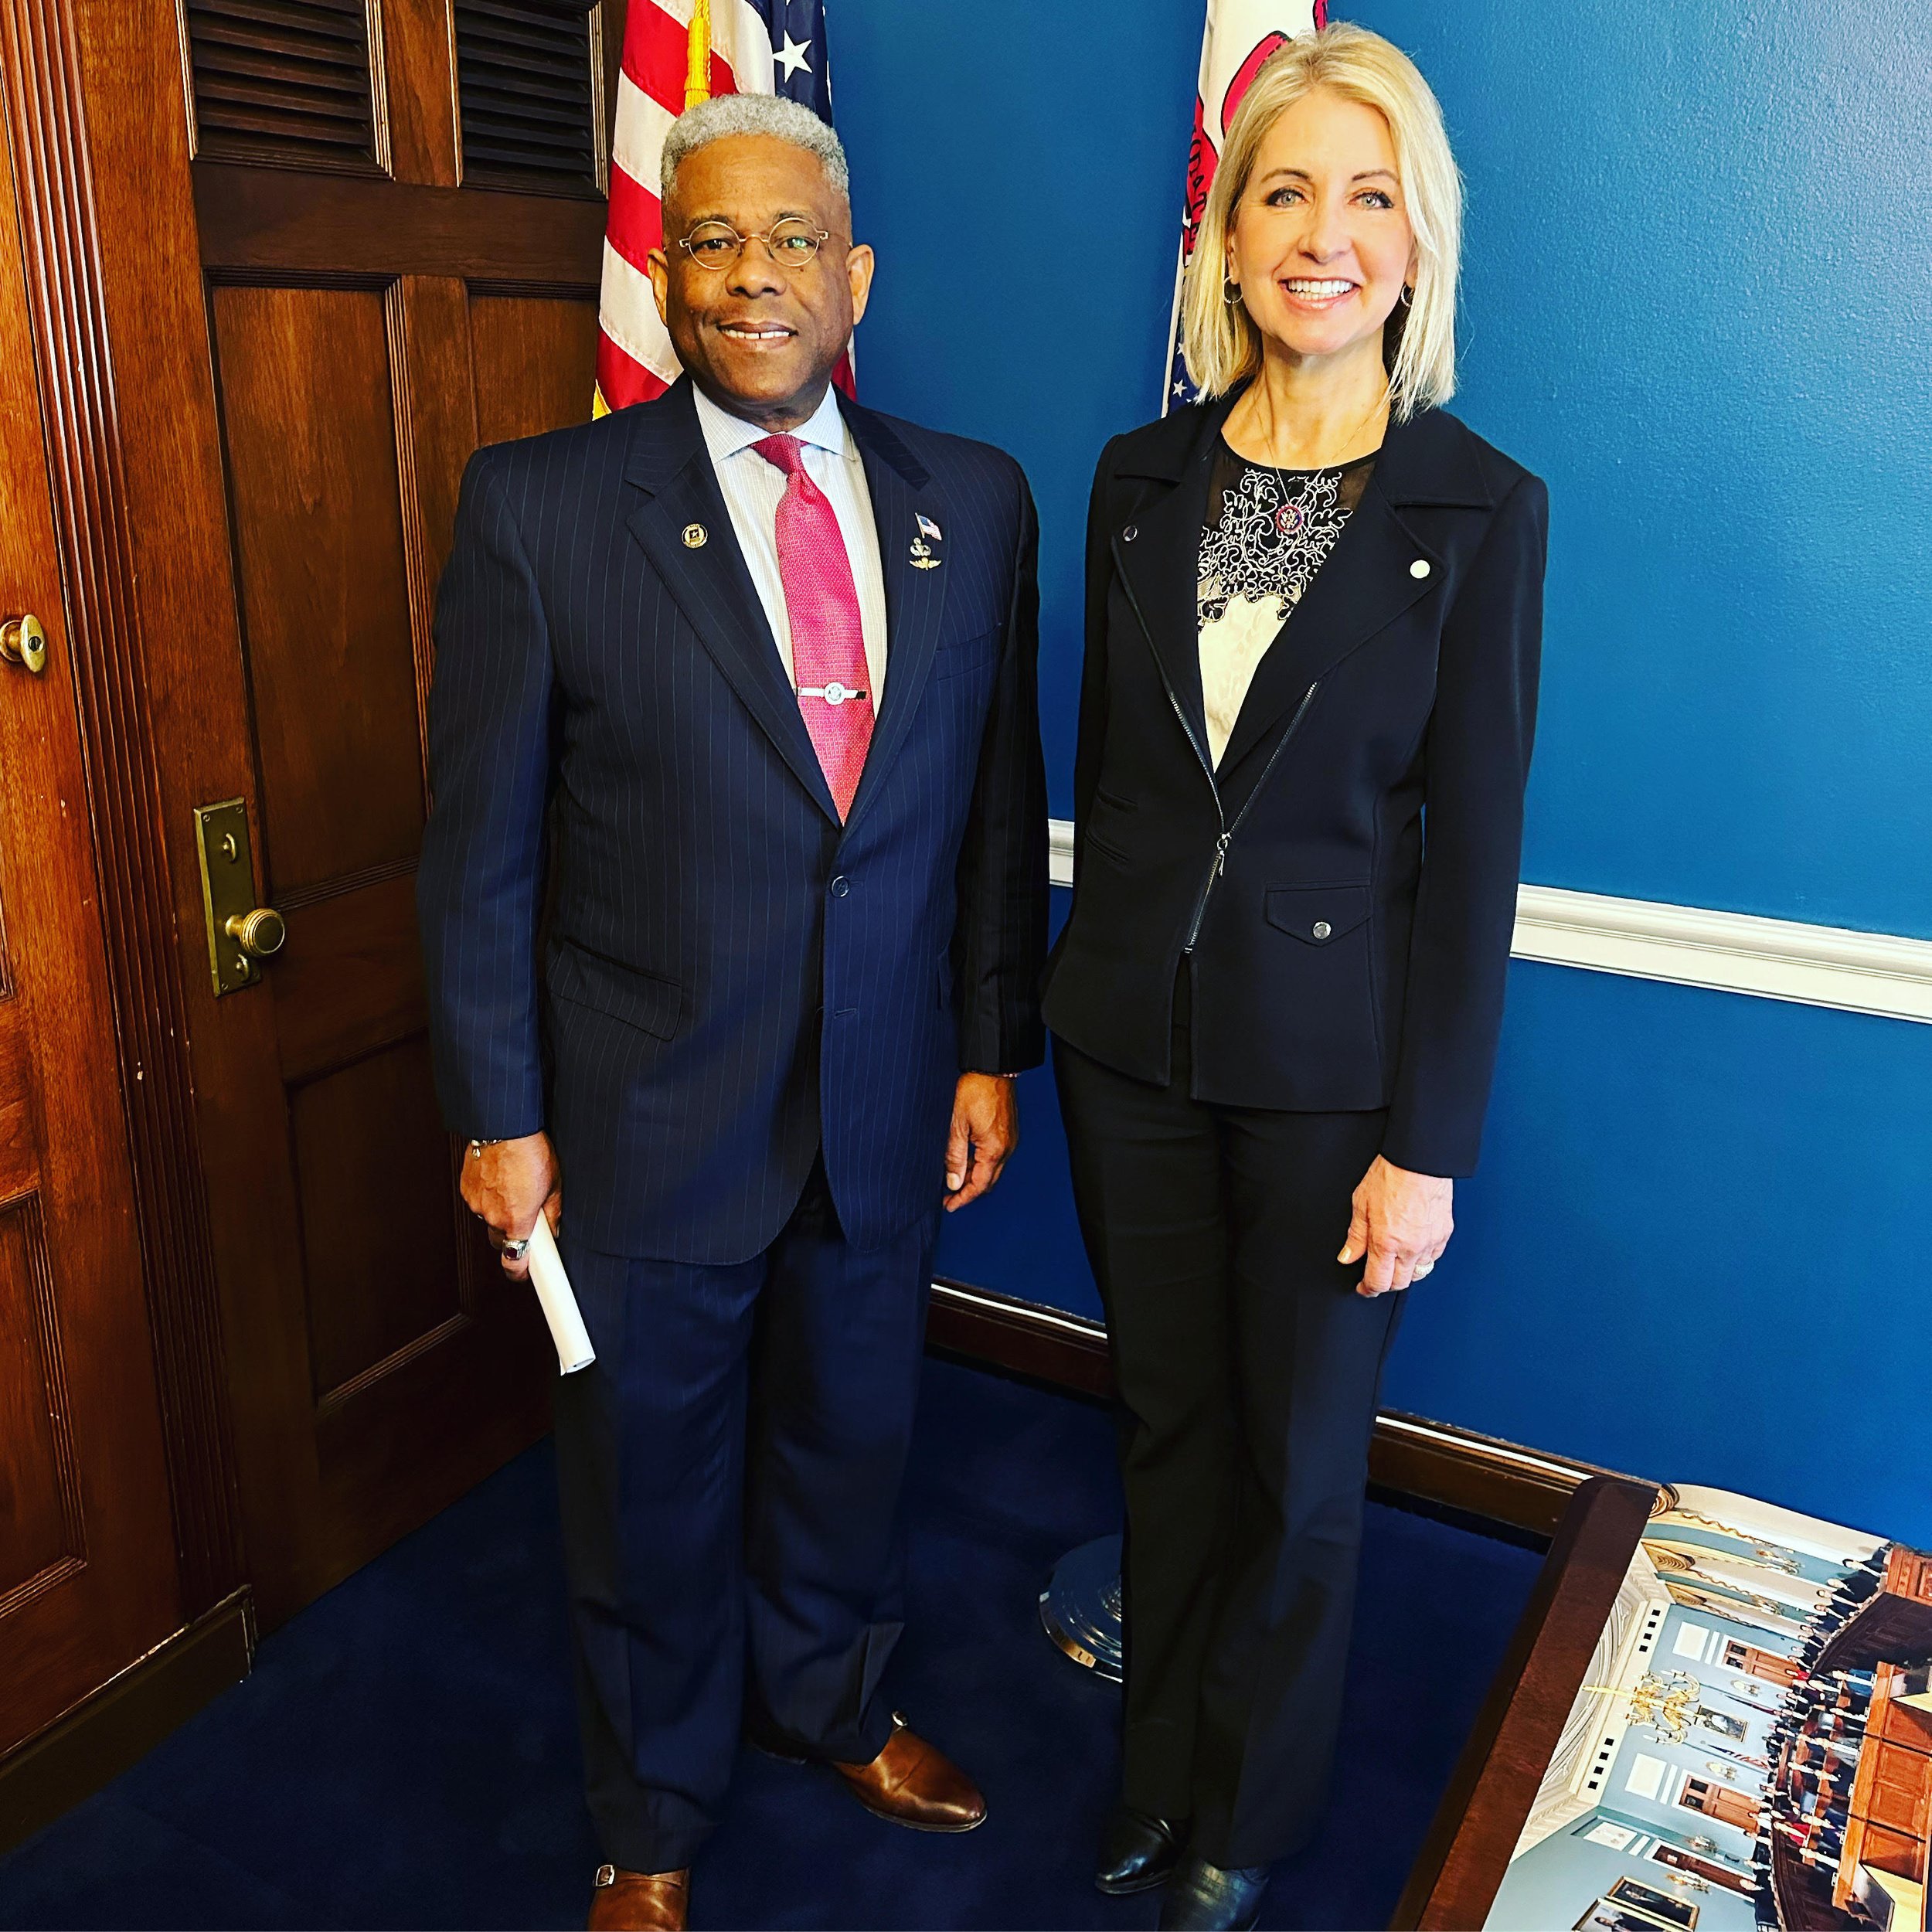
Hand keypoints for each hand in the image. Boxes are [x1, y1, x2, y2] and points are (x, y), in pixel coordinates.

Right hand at [460, 1131, 561, 1280]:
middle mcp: (493, 1216)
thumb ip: (553, 1213)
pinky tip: (500, 1178)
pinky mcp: (466, 1189)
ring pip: (489, 1219)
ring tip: (514, 1185)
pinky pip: (478, 1201)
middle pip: (500, 1240)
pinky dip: (488, 1195)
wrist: (503, 1128)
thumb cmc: (530, 1151)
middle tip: (524, 1214)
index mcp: (516, 1220)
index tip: (522, 1274)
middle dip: (512, 1233)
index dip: (518, 1271)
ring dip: (500, 1210)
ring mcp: (476, 1203)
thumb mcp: (554, 1184)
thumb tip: (554, 1229)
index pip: (513, 1261)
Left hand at [943, 1073, 1018, 1211]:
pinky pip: (995, 1155)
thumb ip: (955, 1157)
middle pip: (989, 1180)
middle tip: (950, 1197)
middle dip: (969, 1191)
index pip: (980, 1184)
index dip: (963, 1198)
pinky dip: (981, 1163)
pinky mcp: (1008, 1131)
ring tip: (954, 1177)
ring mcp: (1010, 1139)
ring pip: (992, 1168)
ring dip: (975, 1176)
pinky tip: (966, 1159)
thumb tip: (953, 1183)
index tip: (950, 1205)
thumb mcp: (956, 1125)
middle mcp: (1007, 1147)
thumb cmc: (974, 1090)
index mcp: (995, 1148)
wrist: (992, 1067)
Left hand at [1338, 1155, 1452, 1297]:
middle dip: (1385, 1284)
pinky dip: (1422, 1259)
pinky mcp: (1444, 1234)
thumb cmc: (1391, 1176)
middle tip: (1375, 1276)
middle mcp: (1410, 1248)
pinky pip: (1433, 1257)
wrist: (1419, 1161)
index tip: (1363, 1288)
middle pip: (1399, 1283)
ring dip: (1404, 1273)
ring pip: (1418, 1273)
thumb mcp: (1361, 1205)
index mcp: (1386, 1243)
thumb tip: (1347, 1257)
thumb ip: (1355, 1236)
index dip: (1368, 1289)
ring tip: (1394, 1263)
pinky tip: (1413, 1249)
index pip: (1378, 1282)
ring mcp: (1430, 1242)